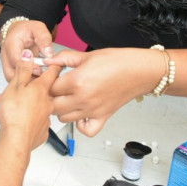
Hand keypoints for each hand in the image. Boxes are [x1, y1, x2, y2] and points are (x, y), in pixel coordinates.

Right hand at [0, 20, 54, 79]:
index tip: (39, 70)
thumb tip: (49, 53)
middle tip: (42, 80)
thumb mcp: (37, 28)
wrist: (17, 32)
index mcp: (11, 44)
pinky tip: (37, 82)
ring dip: (26, 83)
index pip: (15, 60)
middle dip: (26, 79)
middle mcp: (5, 56)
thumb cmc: (26, 30)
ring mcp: (6, 65)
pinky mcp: (10, 71)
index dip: (27, 67)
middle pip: (11, 74)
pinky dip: (26, 84)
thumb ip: (43, 39)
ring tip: (40, 82)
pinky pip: (16, 82)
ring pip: (12, 81)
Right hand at [0, 50, 59, 150]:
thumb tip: (29, 54)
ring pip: (31, 107)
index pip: (52, 72)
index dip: (52, 65)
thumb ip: (23, 69)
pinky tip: (10, 121)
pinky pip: (31, 121)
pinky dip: (21, 119)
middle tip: (6, 94)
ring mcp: (45, 118)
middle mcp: (47, 103)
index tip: (53, 62)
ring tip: (0, 110)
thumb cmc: (15, 113)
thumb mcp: (15, 85)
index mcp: (42, 89)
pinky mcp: (41, 131)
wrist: (16, 140)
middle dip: (22, 91)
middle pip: (36, 92)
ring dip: (17, 106)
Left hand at [43, 48, 160, 135]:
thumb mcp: (87, 55)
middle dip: (51, 97)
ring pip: (64, 118)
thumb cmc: (117, 61)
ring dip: (62, 110)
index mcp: (77, 81)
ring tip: (67, 99)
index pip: (50, 87)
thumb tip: (49, 61)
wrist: (139, 71)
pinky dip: (80, 125)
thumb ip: (64, 58)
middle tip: (57, 89)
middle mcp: (83, 98)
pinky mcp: (102, 117)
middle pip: (53, 106)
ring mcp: (92, 110)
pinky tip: (80, 113)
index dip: (48, 81)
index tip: (52, 77)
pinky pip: (85, 130)